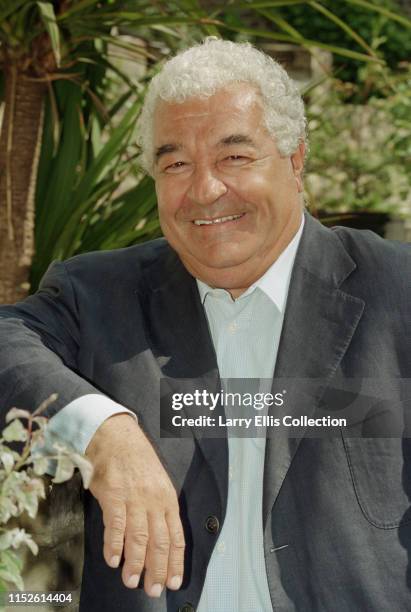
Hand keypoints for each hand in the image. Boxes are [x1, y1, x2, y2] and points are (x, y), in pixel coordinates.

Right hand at [85, 413, 184, 597]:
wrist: (116, 435)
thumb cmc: (136, 459)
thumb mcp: (157, 482)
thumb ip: (159, 508)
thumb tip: (157, 538)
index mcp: (167, 498)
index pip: (176, 537)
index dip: (175, 562)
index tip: (174, 582)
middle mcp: (154, 500)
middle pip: (160, 542)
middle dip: (157, 570)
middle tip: (153, 590)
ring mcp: (134, 498)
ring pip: (139, 538)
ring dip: (136, 563)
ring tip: (132, 581)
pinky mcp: (114, 495)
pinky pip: (116, 525)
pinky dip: (115, 545)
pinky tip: (113, 560)